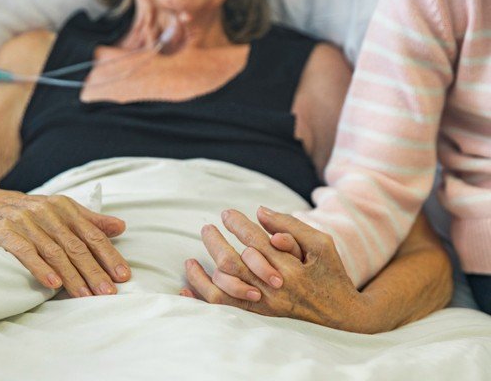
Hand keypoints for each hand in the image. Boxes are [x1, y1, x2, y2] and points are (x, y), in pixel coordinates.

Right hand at [0, 189, 130, 297]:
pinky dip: (40, 268)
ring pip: (54, 251)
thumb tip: (121, 227)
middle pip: (76, 246)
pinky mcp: (2, 231)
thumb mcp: (59, 211)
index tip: (123, 276)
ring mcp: (24, 221)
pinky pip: (24, 251)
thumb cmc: (26, 213)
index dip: (109, 255)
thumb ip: (89, 221)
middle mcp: (46, 211)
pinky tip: (53, 284)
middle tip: (108, 293)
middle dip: (94, 271)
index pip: (92, 234)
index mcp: (64, 207)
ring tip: (85, 296)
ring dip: (72, 276)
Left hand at [181, 207, 371, 331]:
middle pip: (234, 264)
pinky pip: (226, 310)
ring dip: (203, 273)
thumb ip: (291, 226)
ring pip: (224, 289)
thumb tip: (259, 211)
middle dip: (215, 243)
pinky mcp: (261, 317)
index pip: (255, 241)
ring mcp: (266, 306)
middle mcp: (275, 289)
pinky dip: (204, 299)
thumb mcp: (321, 244)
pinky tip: (186, 290)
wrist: (343, 315)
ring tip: (189, 260)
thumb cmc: (331, 273)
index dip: (237, 225)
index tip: (226, 213)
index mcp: (291, 268)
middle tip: (206, 227)